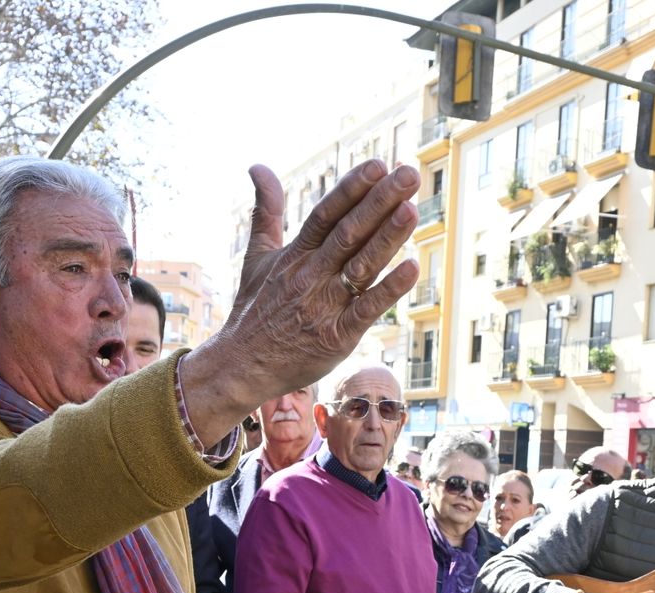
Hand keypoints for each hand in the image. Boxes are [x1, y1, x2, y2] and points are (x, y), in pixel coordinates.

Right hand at [181, 160, 422, 445]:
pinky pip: (366, 309)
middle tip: (408, 174)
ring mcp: (324, 307)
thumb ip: (266, 211)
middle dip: (380, 202)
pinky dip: (389, 289)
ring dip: (388, 238)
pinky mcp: (337, 337)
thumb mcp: (257, 255)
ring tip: (412, 209)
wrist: (242, 365)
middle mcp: (310, 276)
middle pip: (348, 233)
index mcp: (294, 255)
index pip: (326, 214)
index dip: (352, 188)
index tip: (378, 164)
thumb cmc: (255, 309)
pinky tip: (412, 267)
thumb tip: (257, 165)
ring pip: (361, 266)